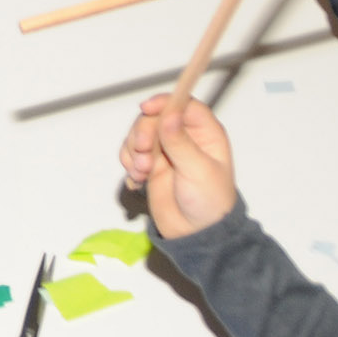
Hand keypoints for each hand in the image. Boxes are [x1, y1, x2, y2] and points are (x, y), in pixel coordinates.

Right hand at [119, 94, 237, 239]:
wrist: (196, 234)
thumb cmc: (209, 202)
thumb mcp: (198, 170)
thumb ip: (181, 142)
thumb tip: (169, 115)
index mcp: (204, 133)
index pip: (183, 104)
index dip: (164, 102)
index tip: (146, 109)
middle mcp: (182, 137)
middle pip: (154, 117)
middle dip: (142, 133)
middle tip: (143, 154)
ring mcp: (164, 150)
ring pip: (138, 133)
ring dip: (134, 151)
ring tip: (141, 172)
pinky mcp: (149, 164)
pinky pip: (129, 152)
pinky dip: (129, 163)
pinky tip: (137, 179)